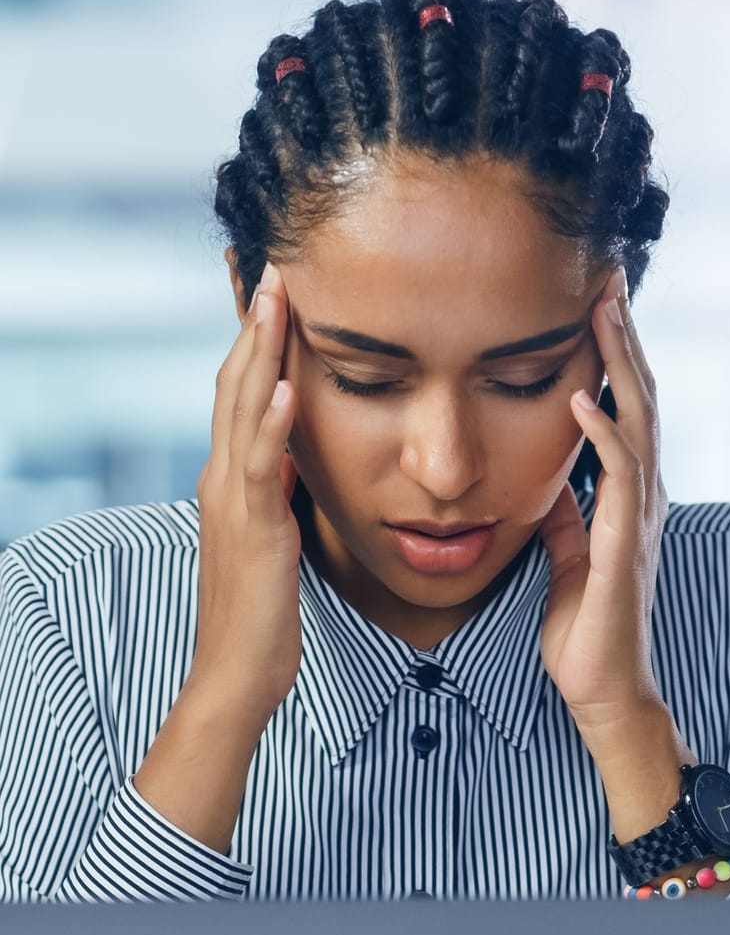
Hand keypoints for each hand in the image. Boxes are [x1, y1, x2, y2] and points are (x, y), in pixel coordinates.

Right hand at [188, 262, 300, 719]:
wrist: (239, 673)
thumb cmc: (266, 611)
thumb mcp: (277, 533)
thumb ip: (283, 489)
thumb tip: (301, 453)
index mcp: (234, 476)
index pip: (243, 389)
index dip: (257, 337)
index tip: (275, 285)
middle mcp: (224, 477)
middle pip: (236, 382)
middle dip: (254, 322)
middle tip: (270, 261)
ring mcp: (233, 500)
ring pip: (244, 409)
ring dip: (261, 351)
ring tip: (278, 298)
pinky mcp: (252, 529)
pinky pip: (262, 467)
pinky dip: (273, 424)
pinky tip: (288, 388)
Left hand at [539, 268, 691, 839]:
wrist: (603, 691)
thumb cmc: (585, 631)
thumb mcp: (565, 554)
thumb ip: (563, 510)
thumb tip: (547, 472)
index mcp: (626, 496)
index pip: (626, 405)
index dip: (614, 351)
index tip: (595, 297)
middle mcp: (642, 497)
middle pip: (642, 396)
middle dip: (624, 334)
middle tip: (608, 274)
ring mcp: (639, 518)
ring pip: (639, 421)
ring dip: (622, 362)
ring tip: (604, 309)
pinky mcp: (624, 545)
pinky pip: (618, 476)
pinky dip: (603, 430)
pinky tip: (583, 394)